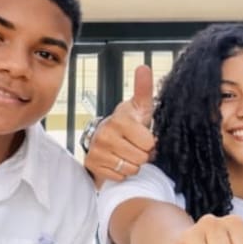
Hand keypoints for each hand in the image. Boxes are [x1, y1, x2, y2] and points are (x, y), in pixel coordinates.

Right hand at [84, 65, 157, 182]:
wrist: (106, 138)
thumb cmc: (129, 124)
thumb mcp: (140, 107)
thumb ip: (144, 89)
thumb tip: (143, 67)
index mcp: (120, 120)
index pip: (149, 143)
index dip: (151, 143)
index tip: (144, 137)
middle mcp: (105, 134)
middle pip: (141, 158)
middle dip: (142, 154)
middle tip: (136, 146)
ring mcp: (97, 150)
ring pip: (131, 169)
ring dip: (133, 164)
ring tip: (127, 153)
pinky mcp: (92, 163)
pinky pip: (119, 176)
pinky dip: (121, 172)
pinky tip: (117, 160)